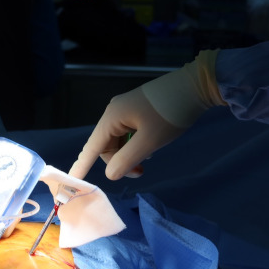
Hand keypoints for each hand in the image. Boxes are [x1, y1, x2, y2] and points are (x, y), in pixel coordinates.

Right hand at [69, 50, 222, 180]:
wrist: (196, 87)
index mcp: (112, 117)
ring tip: (149, 161)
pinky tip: (150, 149)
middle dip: (119, 162)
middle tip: (141, 173)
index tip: (73, 181)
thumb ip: (126, 160)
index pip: (92, 147)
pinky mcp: (138, 109)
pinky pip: (128, 133)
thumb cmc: (170, 114)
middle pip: (107, 145)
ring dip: (129, 154)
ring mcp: (126, 109)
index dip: (82, 165)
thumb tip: (110, 175)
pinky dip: (136, 145)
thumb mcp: (149, 141)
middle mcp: (114, 112)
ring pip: (119, 140)